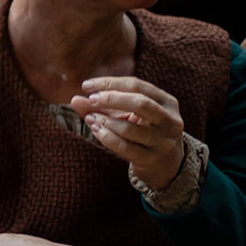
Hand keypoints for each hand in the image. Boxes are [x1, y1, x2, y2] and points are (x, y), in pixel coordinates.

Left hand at [70, 77, 185, 190]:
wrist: (164, 163)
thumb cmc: (141, 130)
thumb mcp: (127, 114)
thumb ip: (102, 106)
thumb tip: (74, 100)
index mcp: (167, 102)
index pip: (137, 86)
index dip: (110, 83)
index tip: (86, 86)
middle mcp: (170, 120)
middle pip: (141, 103)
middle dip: (111, 99)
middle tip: (91, 99)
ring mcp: (163, 141)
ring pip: (130, 128)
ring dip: (105, 121)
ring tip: (90, 117)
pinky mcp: (152, 158)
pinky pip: (125, 147)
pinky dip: (107, 137)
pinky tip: (95, 129)